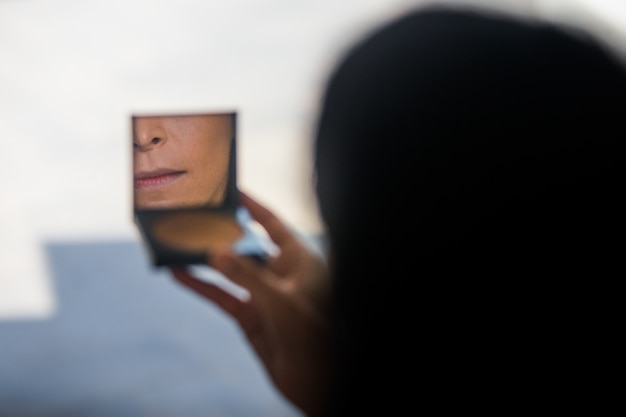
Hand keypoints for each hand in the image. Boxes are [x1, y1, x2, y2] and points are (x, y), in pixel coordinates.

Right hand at [170, 191, 331, 416]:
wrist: (316, 380)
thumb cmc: (312, 334)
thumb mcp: (279, 300)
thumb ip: (246, 275)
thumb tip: (216, 251)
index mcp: (299, 260)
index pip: (274, 224)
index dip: (254, 207)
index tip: (233, 191)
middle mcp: (281, 273)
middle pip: (247, 245)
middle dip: (222, 233)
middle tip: (196, 216)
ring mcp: (264, 295)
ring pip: (230, 271)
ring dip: (205, 260)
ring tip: (178, 243)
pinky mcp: (250, 316)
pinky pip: (221, 296)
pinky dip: (201, 286)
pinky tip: (180, 275)